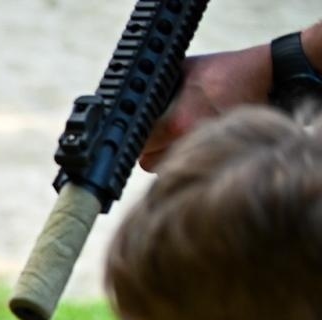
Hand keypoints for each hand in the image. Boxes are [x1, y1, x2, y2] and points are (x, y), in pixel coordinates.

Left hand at [140, 45, 268, 170]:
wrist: (269, 77)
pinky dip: (184, 158)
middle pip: (148, 162)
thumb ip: (158, 86)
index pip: (140, 144)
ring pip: (165, 168)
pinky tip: (190, 141)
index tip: (134, 130)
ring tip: (173, 136)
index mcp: (179, 122)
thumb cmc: (227, 71)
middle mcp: (190, 142)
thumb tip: (132, 96)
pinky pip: (187, 165)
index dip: (133, 137)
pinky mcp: (216, 155)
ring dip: (164, 156)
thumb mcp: (186, 70)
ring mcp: (204, 152)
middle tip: (153, 133)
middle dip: (147, 149)